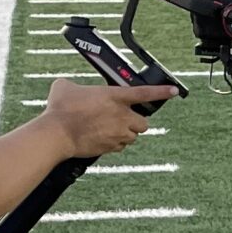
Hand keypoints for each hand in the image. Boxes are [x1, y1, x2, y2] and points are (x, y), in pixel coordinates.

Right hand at [43, 79, 172, 158]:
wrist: (56, 134)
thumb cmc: (60, 109)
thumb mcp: (65, 87)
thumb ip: (74, 85)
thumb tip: (69, 87)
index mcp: (113, 96)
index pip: (144, 93)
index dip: (162, 92)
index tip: (174, 91)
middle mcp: (121, 115)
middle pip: (143, 122)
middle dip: (136, 121)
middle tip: (122, 118)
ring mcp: (118, 133)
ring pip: (134, 136)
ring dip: (126, 133)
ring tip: (109, 129)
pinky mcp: (112, 147)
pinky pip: (122, 146)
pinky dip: (116, 143)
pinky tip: (103, 138)